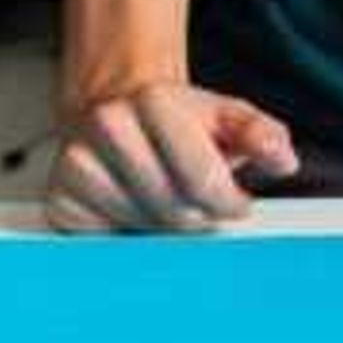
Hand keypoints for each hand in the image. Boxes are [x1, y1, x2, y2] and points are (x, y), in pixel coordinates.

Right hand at [48, 79, 299, 234]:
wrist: (117, 112)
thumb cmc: (178, 122)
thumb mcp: (228, 117)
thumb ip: (262, 135)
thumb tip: (284, 160)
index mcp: (154, 99)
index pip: (202, 180)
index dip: (228, 202)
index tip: (236, 203)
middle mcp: (108, 125)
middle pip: (173, 210)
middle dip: (197, 215)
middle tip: (197, 200)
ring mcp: (76, 162)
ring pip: (141, 229)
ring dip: (161, 228)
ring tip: (162, 198)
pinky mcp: (58, 198)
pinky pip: (106, 242)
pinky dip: (126, 236)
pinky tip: (131, 210)